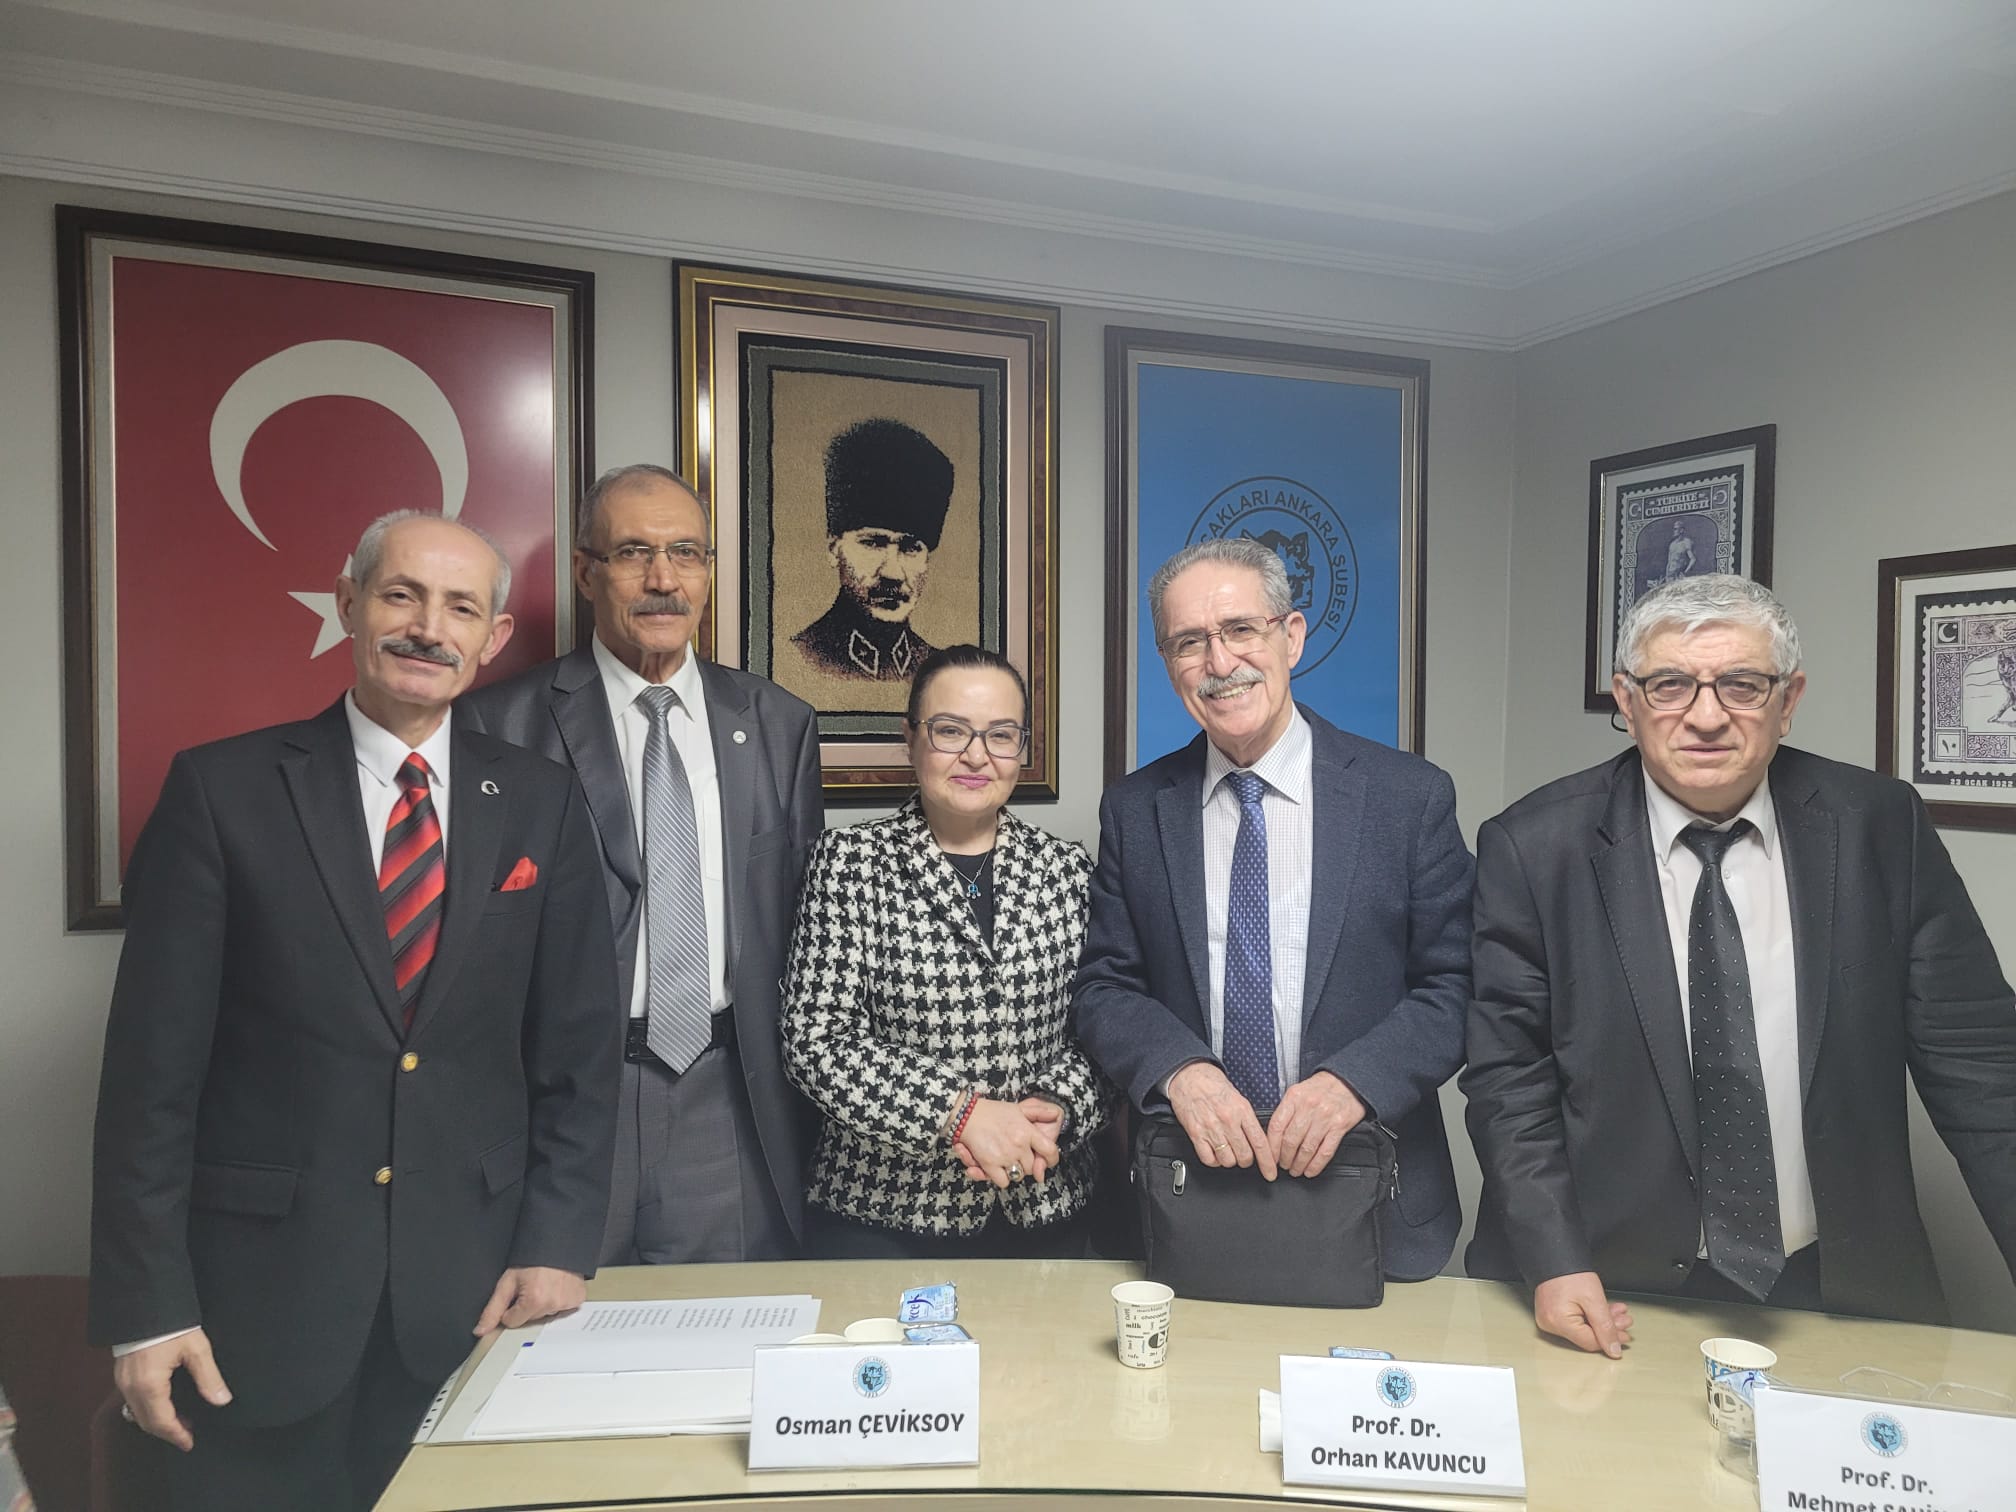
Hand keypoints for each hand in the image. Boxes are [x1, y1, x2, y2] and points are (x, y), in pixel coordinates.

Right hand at [113, 1328, 230, 1451]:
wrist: (145, 1303)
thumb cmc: (171, 1326)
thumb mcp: (196, 1349)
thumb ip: (209, 1378)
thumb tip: (222, 1400)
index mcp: (149, 1386)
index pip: (162, 1422)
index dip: (176, 1435)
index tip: (189, 1443)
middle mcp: (130, 1389)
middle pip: (147, 1422)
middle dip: (167, 1432)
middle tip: (188, 1435)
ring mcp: (122, 1382)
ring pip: (138, 1413)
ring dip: (158, 1421)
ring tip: (181, 1422)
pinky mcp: (122, 1374)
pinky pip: (133, 1402)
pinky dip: (149, 1410)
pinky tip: (164, 1404)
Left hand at [474, 1266, 587, 1335]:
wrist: (556, 1243)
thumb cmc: (531, 1259)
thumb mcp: (507, 1281)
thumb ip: (492, 1309)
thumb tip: (480, 1331)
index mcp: (534, 1301)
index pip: (512, 1321)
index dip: (511, 1307)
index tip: (517, 1293)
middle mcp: (552, 1304)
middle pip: (530, 1319)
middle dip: (527, 1306)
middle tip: (531, 1286)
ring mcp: (567, 1303)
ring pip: (546, 1315)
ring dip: (543, 1304)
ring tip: (545, 1285)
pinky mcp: (577, 1299)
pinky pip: (563, 1310)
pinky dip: (558, 1301)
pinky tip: (556, 1287)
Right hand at [959, 1097, 1059, 1187]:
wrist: (967, 1115)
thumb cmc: (992, 1112)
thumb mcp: (1018, 1108)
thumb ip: (1038, 1112)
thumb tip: (1055, 1114)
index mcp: (1027, 1131)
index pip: (1050, 1151)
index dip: (1051, 1159)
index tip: (1046, 1160)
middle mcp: (1019, 1145)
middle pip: (1032, 1167)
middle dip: (1026, 1165)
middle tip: (1018, 1158)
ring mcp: (1005, 1155)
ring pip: (1019, 1176)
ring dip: (1014, 1171)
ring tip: (1007, 1162)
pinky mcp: (990, 1164)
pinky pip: (1004, 1182)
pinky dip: (1000, 1178)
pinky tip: (997, 1168)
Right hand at [1167, 1062, 1275, 1179]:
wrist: (1189, 1076)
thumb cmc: (1212, 1084)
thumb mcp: (1238, 1097)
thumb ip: (1247, 1119)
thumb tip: (1257, 1139)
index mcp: (1242, 1110)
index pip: (1260, 1143)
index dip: (1267, 1162)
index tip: (1270, 1172)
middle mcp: (1228, 1120)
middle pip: (1245, 1156)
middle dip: (1246, 1160)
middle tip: (1243, 1154)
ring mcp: (1211, 1128)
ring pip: (1228, 1160)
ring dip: (1230, 1160)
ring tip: (1227, 1150)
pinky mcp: (1196, 1134)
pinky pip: (1208, 1159)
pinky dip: (1213, 1160)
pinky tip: (1214, 1152)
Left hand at [1267, 1070, 1365, 1176]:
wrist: (1346, 1082)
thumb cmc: (1320, 1089)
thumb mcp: (1298, 1092)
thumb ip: (1286, 1111)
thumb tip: (1272, 1137)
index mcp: (1294, 1097)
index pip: (1277, 1126)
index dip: (1272, 1147)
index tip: (1270, 1157)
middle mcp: (1309, 1107)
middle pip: (1291, 1140)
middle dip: (1284, 1158)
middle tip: (1283, 1166)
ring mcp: (1325, 1117)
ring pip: (1307, 1148)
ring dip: (1299, 1164)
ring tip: (1295, 1170)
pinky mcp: (1339, 1127)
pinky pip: (1325, 1151)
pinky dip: (1316, 1165)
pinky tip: (1310, 1170)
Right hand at [1532, 1271, 1633, 1357]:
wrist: (1555, 1256)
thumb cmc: (1569, 1273)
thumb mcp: (1594, 1300)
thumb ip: (1605, 1327)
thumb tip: (1613, 1350)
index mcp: (1558, 1322)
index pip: (1590, 1342)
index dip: (1610, 1340)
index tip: (1625, 1335)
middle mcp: (1549, 1324)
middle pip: (1586, 1335)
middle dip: (1609, 1327)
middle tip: (1623, 1320)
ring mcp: (1548, 1319)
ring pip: (1582, 1328)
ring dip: (1601, 1321)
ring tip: (1615, 1311)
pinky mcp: (1550, 1314)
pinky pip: (1574, 1321)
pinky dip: (1589, 1316)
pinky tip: (1602, 1310)